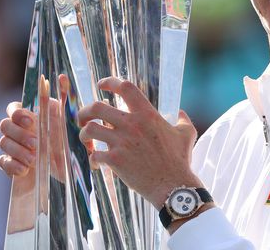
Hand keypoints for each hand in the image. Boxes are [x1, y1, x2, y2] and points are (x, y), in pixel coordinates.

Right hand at [0, 74, 69, 178]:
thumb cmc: (70, 138)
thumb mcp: (71, 119)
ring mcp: (14, 147)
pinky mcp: (13, 164)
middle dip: (19, 135)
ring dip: (17, 151)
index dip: (17, 114)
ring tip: (34, 159)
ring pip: (3, 143)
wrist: (73, 166)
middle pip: (4, 126)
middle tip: (36, 144)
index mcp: (30, 116)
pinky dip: (12, 166)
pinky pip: (2, 162)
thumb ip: (66, 97)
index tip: (31, 121)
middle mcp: (19, 130)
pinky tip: (25, 169)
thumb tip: (61, 77)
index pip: (13, 109)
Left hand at [78, 77, 201, 207]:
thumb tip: (181, 113)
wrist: (173, 186)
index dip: (110, 82)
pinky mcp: (115, 160)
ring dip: (84, 134)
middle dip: (85, 111)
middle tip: (83, 118)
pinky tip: (97, 163)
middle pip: (97, 107)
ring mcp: (122, 142)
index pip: (125, 88)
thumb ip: (183, 120)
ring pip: (89, 129)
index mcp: (147, 114)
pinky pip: (94, 154)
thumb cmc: (180, 160)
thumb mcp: (186, 135)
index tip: (102, 85)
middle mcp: (132, 125)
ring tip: (87, 140)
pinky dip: (92, 158)